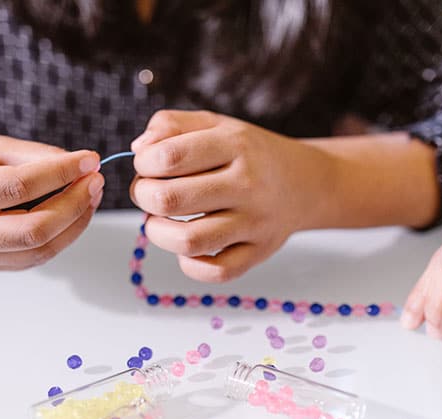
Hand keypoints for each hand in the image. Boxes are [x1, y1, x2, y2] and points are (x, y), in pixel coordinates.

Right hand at [0, 132, 102, 269]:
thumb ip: (30, 154)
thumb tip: (78, 163)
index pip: (16, 187)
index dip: (59, 173)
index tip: (88, 159)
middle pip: (33, 230)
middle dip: (74, 204)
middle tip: (95, 180)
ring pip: (40, 250)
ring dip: (75, 223)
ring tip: (90, 194)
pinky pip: (37, 257)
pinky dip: (64, 235)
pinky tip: (75, 212)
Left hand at [130, 110, 334, 281]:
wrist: (303, 184)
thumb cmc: (248, 155)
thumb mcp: (215, 125)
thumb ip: (171, 125)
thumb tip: (138, 149)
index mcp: (234, 145)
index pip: (168, 157)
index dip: (143, 164)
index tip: (148, 166)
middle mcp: (247, 184)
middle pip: (170, 199)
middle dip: (144, 196)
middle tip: (150, 193)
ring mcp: (254, 223)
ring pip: (188, 241)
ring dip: (158, 233)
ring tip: (160, 222)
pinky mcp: (258, 253)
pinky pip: (216, 271)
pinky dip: (189, 264)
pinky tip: (187, 248)